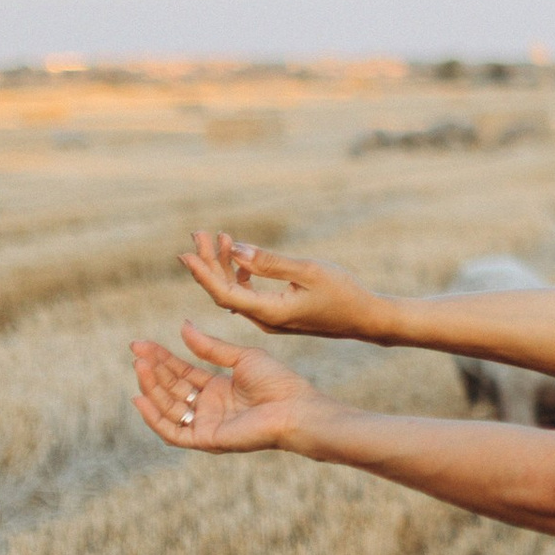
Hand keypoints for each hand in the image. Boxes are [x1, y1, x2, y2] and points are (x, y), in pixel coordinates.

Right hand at [132, 323, 319, 455]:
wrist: (294, 408)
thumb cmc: (277, 382)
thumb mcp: (241, 357)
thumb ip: (210, 347)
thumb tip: (184, 327)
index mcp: (218, 389)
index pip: (181, 373)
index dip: (161, 359)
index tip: (141, 344)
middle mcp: (209, 408)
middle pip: (172, 388)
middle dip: (153, 371)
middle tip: (136, 352)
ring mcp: (206, 424)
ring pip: (169, 408)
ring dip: (152, 388)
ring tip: (140, 366)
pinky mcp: (206, 440)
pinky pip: (172, 432)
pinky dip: (154, 418)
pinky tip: (141, 398)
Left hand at [180, 231, 378, 340]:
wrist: (368, 319)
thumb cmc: (344, 293)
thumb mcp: (309, 271)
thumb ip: (269, 262)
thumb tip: (235, 249)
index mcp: (270, 312)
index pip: (225, 293)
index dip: (204, 273)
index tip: (187, 252)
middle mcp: (265, 320)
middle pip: (225, 291)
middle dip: (210, 263)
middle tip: (199, 234)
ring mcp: (270, 319)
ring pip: (235, 292)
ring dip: (224, 266)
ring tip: (218, 238)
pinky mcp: (277, 314)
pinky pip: (248, 295)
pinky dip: (240, 275)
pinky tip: (240, 258)